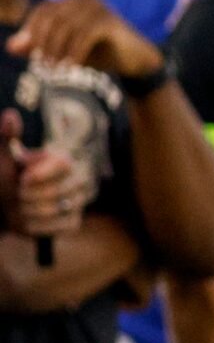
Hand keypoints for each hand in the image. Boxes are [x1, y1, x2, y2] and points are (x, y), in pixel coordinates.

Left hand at [0, 109, 93, 236]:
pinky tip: (27, 219)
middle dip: (28, 195)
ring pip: (53, 210)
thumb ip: (7, 137)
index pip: (63, 165)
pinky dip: (35, 225)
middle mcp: (77, 180)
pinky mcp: (73, 223)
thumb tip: (11, 115)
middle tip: (19, 193)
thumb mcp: (3, 157)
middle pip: (56, 190)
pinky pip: (56, 227)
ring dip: (28, 211)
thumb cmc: (6, 177)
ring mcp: (77, 203)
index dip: (41, 175)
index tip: (23, 179)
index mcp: (62, 160)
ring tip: (21, 206)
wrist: (5, 205)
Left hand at [8, 0, 163, 81]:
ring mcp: (99, 7)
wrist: (136, 62)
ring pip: (67, 25)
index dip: (32, 31)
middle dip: (44, 43)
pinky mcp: (110, 20)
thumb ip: (39, 47)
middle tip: (44, 66)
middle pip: (53, 17)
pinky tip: (72, 67)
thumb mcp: (66, 52)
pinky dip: (76, 52)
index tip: (31, 55)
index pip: (43, 11)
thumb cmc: (102, 55)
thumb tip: (10, 47)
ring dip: (58, 49)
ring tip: (56, 70)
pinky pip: (85, 34)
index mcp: (73, 2)